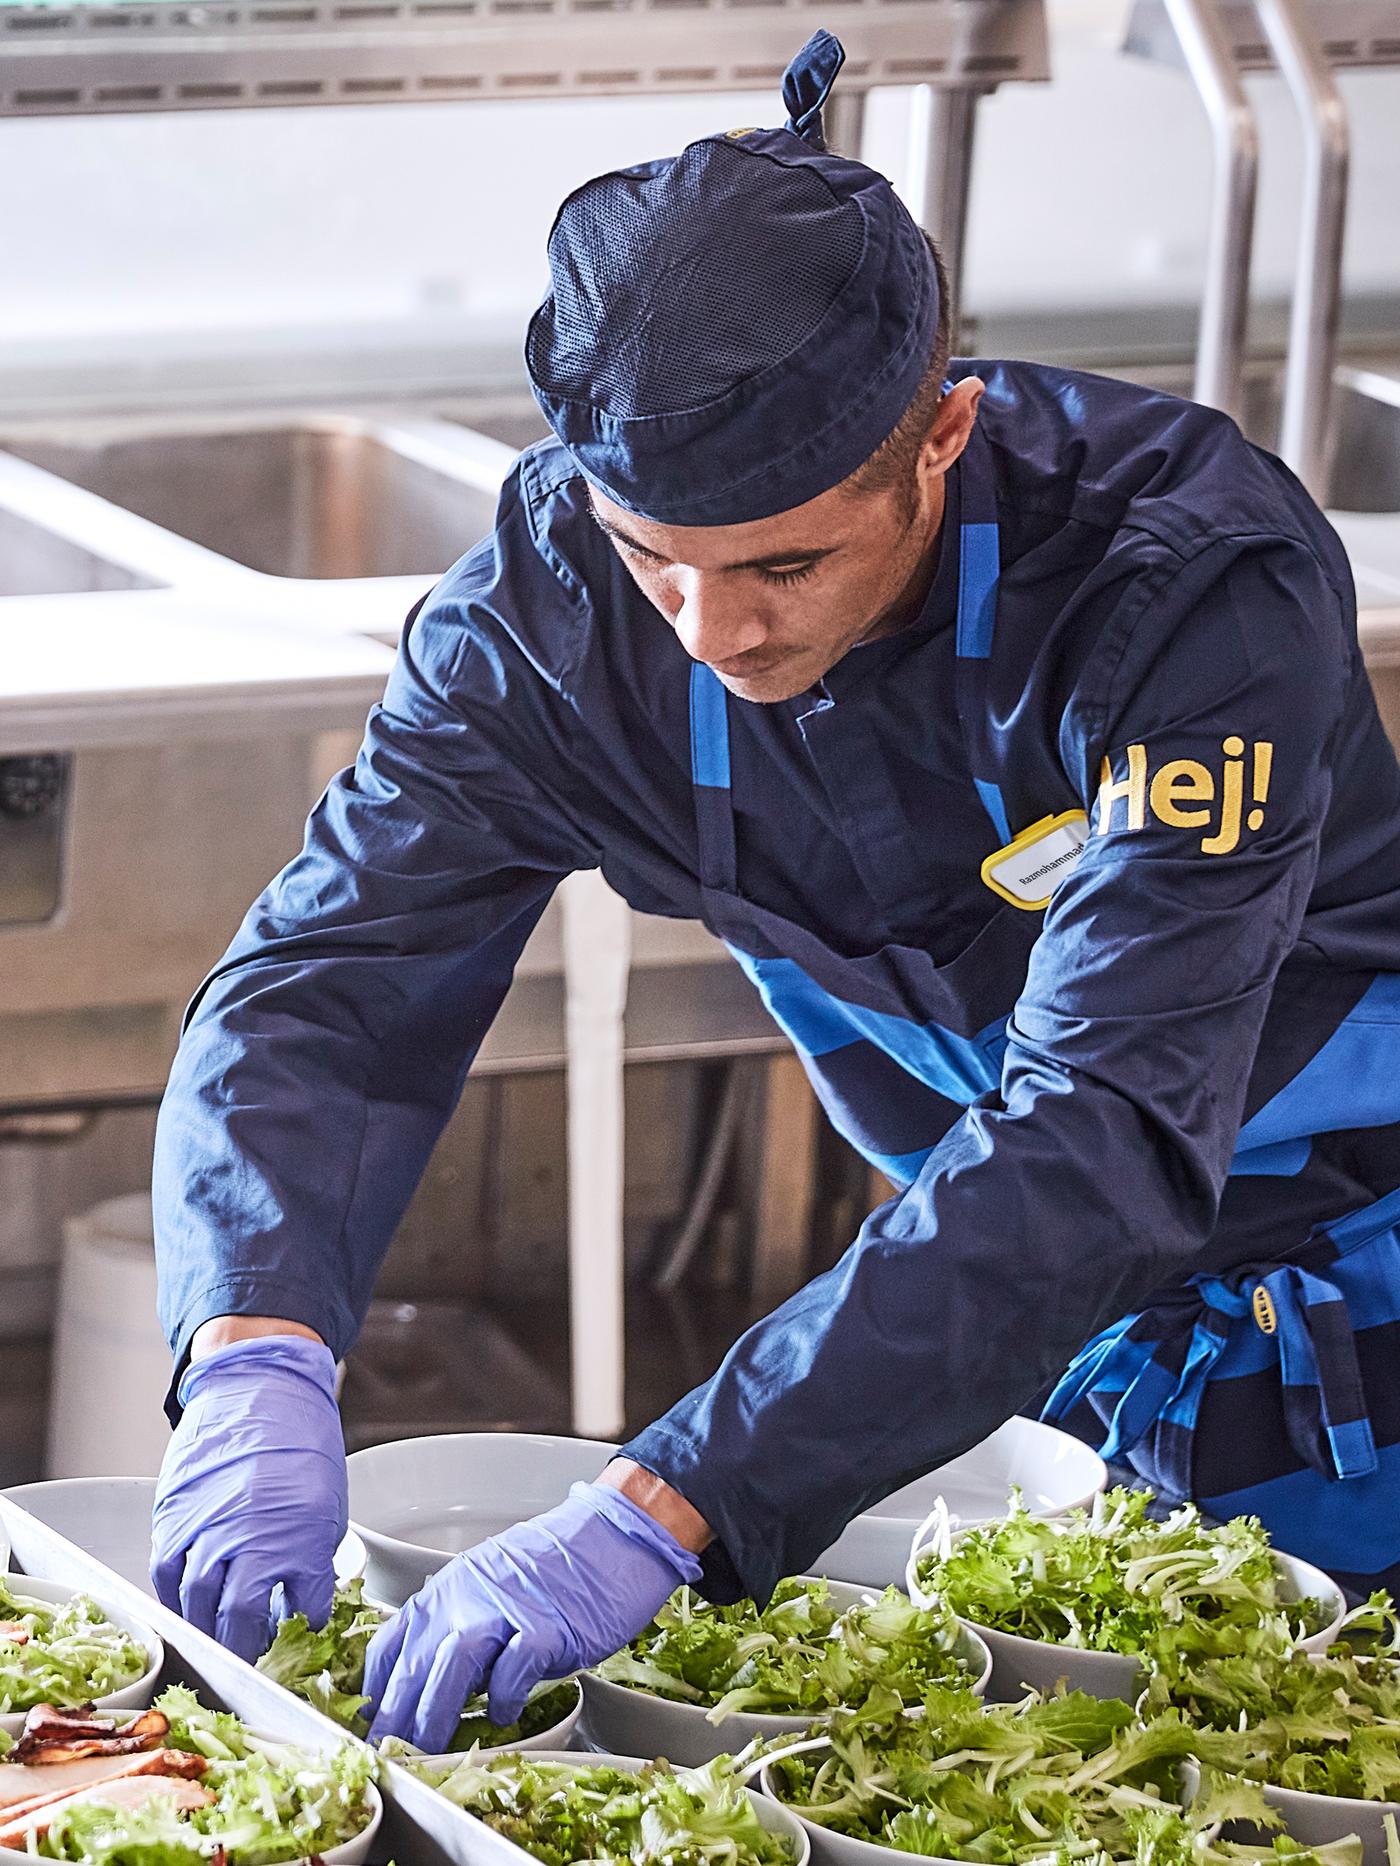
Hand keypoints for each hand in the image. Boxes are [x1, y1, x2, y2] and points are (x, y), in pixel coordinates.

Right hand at [150, 1336, 347, 1662]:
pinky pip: (167, 1573)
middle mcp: (249, 1536)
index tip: (302, 1638)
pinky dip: (176, 1598)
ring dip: (208, 1630)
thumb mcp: (325, 1498)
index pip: (303, 1606)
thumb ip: (312, 1552)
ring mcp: (206, 1527)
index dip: (304, 1628)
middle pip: (240, 1618)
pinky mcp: (174, 1516)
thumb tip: (304, 1597)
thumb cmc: (298, 1439)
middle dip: (247, 1647)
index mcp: (299, 1532)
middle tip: (251, 1658)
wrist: (256, 1387)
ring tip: (219, 1641)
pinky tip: (189, 1607)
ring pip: (198, 1603)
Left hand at [364, 1481, 702, 1751]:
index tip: (371, 1727)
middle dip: (394, 1719)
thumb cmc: (558, 1563)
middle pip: (414, 1663)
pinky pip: (513, 1672)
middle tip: (389, 1756)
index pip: (390, 1644)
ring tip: (428, 1752)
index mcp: (449, 1586)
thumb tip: (431, 1681)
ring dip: (434, 1716)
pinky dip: (504, 1700)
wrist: (616, 1533)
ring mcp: (507, 1609)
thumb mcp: (491, 1583)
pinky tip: (505, 1715)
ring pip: (451, 1667)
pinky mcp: (547, 1627)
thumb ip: (459, 1623)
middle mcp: (468, 1595)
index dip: (375, 1693)